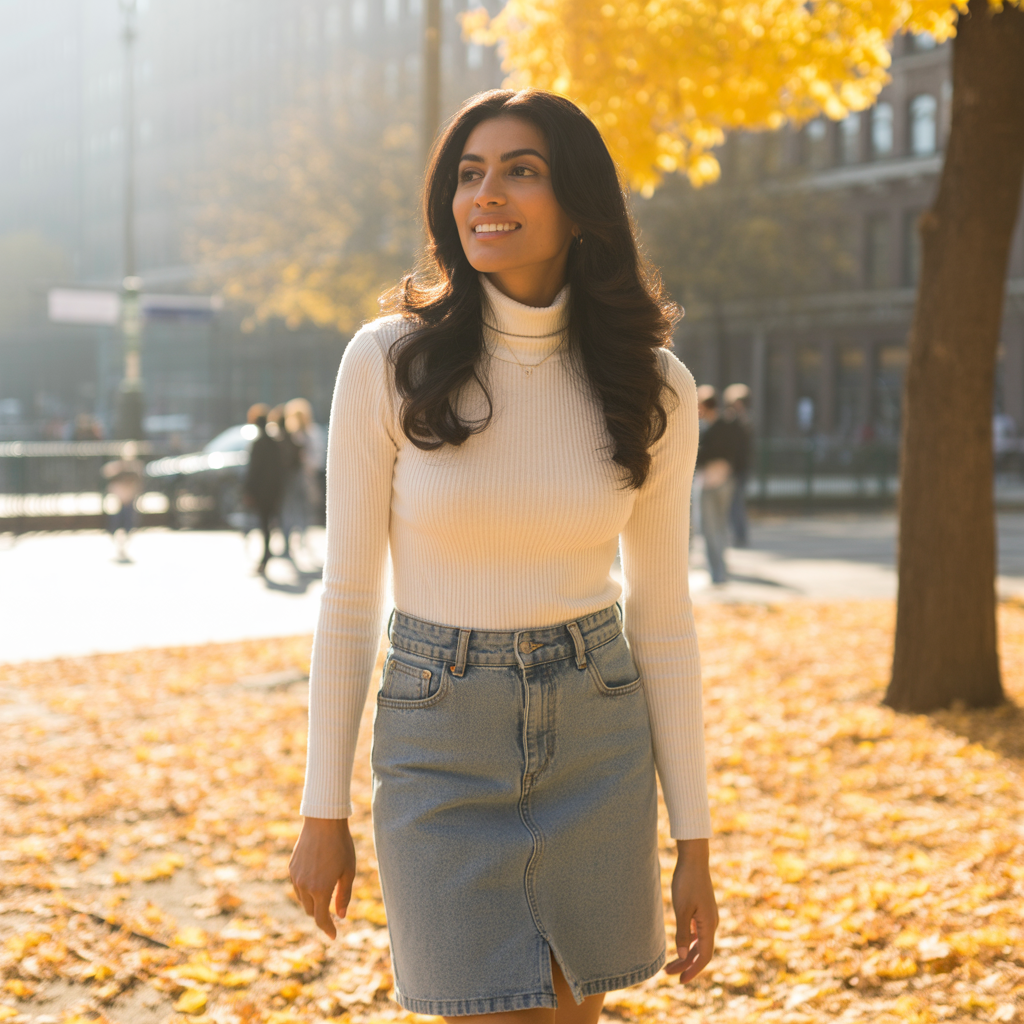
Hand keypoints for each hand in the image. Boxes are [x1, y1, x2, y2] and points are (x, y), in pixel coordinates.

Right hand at [289, 817, 355, 939]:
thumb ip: (344, 896)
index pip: (321, 919)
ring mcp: (296, 877)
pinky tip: (316, 880)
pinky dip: (306, 890)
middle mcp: (305, 886)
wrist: (323, 822)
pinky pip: (298, 886)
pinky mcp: (291, 868)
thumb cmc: (341, 845)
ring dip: (313, 902)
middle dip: (321, 914)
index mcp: (321, 889)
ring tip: (326, 893)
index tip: (334, 936)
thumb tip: (341, 916)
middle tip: (332, 912)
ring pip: (302, 899)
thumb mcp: (348, 871)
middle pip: (311, 911)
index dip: (328, 929)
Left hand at [664, 838, 717, 981]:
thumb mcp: (682, 909)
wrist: (693, 859)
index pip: (704, 956)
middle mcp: (711, 924)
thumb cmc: (687, 882)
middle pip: (701, 952)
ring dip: (686, 955)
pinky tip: (679, 945)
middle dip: (686, 965)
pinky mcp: (702, 911)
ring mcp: (708, 917)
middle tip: (668, 973)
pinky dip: (688, 942)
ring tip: (669, 963)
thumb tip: (683, 956)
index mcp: (709, 925)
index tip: (681, 981)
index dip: (693, 970)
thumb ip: (683, 933)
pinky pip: (697, 933)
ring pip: (699, 943)